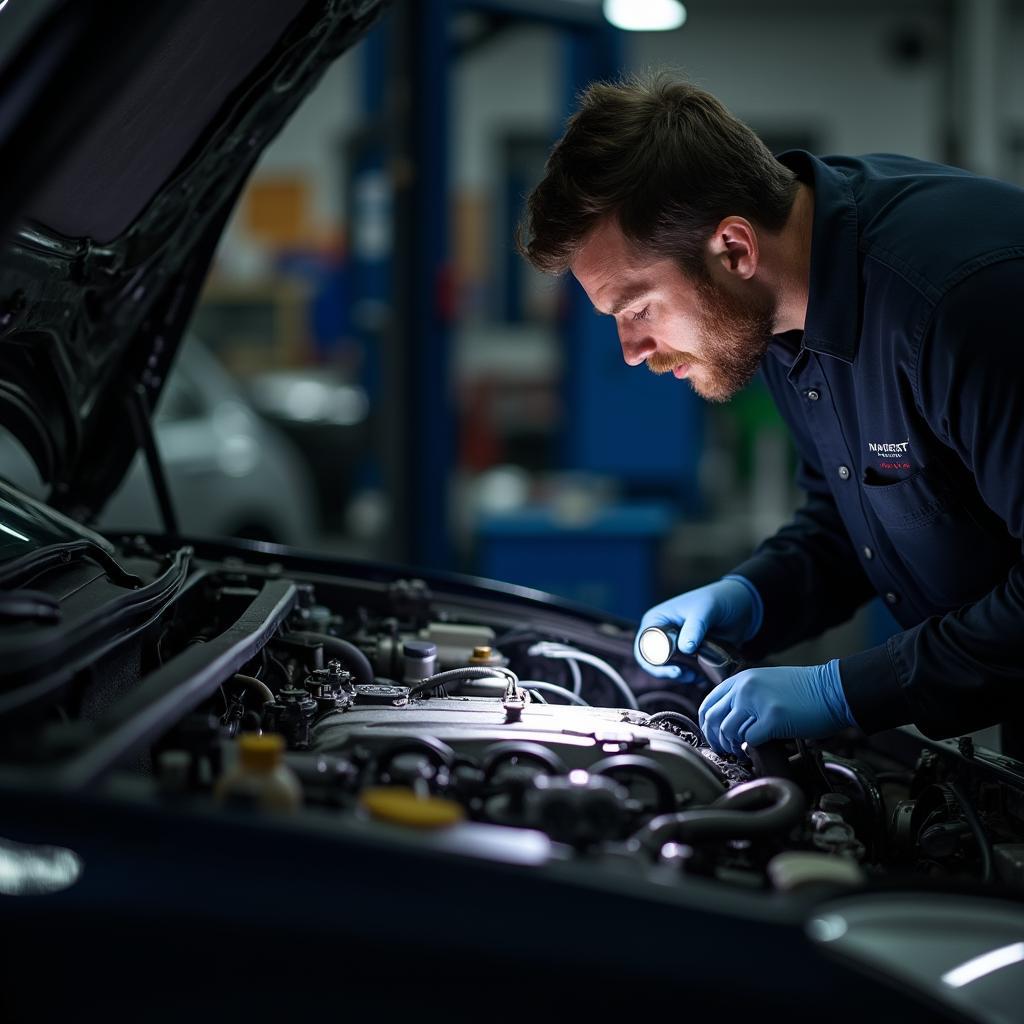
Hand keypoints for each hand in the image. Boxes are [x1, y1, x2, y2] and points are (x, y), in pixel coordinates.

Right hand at [634, 576, 760, 680]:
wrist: (742, 606)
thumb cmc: (718, 600)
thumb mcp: (706, 610)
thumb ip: (695, 627)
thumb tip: (685, 649)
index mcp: (657, 620)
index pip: (644, 647)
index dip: (655, 662)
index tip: (676, 670)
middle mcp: (662, 635)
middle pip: (654, 663)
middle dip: (668, 673)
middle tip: (686, 676)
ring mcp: (676, 646)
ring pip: (670, 670)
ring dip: (683, 677)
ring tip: (698, 676)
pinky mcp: (691, 656)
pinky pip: (686, 672)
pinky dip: (693, 678)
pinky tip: (704, 677)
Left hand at [697, 660, 855, 754]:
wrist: (833, 689)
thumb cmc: (805, 691)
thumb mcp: (766, 684)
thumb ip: (744, 697)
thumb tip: (728, 721)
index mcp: (741, 679)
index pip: (708, 703)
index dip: (707, 725)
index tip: (713, 736)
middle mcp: (744, 688)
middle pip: (712, 719)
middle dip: (714, 739)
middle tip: (723, 749)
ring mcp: (757, 702)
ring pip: (728, 731)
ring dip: (732, 746)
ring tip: (740, 751)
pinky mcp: (772, 719)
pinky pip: (749, 740)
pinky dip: (751, 748)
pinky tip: (756, 748)